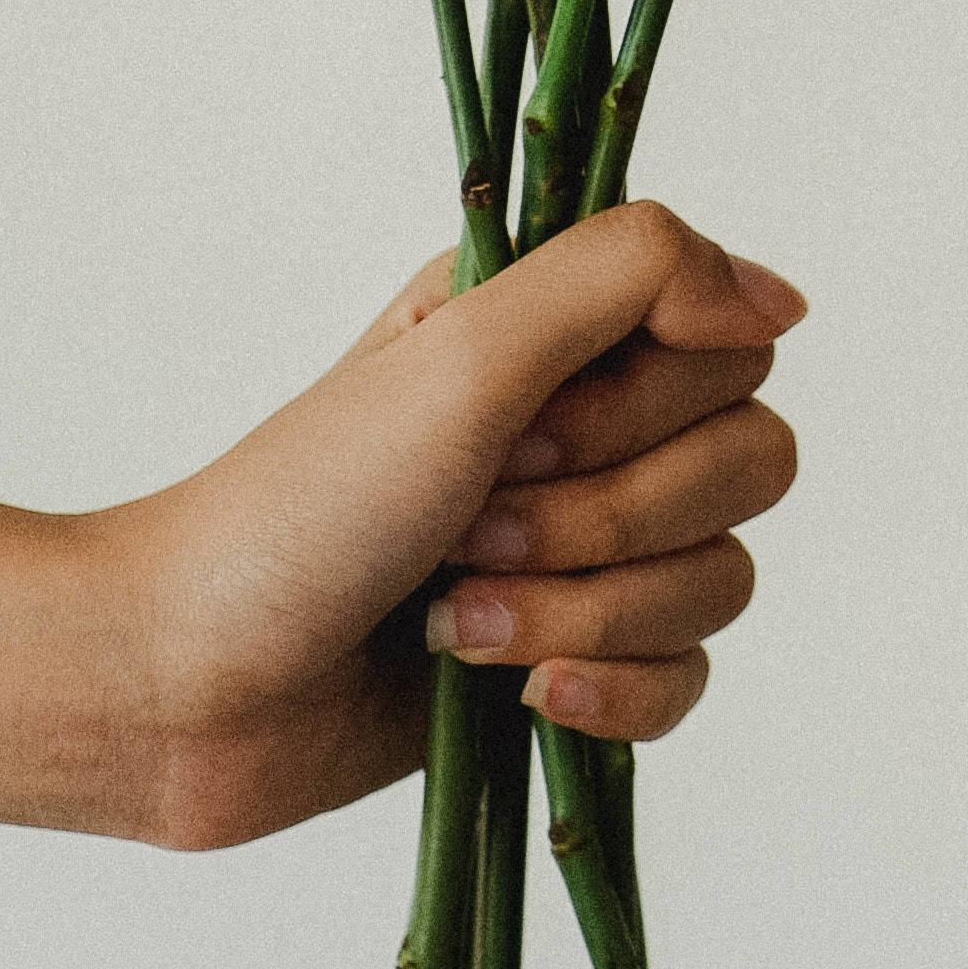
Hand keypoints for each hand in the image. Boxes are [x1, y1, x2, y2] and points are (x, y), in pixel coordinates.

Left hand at [93, 201, 804, 849]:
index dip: (645, 406)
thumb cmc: (299, 508)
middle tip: (471, 528)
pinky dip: (604, 693)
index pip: (735, 347)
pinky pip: (688, 681)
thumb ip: (633, 275)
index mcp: (563, 329)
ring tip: (457, 617)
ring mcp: (585, 552)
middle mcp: (588, 425)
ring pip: (721, 581)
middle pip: (748, 466)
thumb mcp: (465, 350)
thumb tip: (780, 300)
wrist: (187, 685)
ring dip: (584, 612)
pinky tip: (510, 692)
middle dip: (607, 520)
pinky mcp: (576, 662)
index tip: (520, 430)